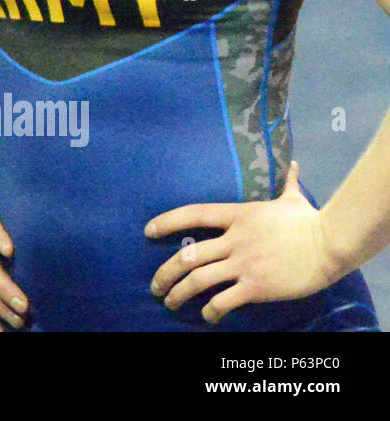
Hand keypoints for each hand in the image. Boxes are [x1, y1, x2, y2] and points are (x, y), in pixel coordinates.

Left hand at [146, 161, 344, 323]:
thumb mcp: (292, 198)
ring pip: (199, 280)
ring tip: (170, 303)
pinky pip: (224, 300)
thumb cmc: (311, 221)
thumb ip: (287, 183)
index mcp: (237, 215)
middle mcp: (234, 240)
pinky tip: (207, 315)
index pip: (192, 214)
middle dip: (165, 273)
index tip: (148, 231)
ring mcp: (244, 263)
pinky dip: (211, 310)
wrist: (332, 244)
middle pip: (188, 256)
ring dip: (179, 294)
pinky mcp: (257, 286)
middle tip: (155, 286)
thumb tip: (295, 164)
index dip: (166, 222)